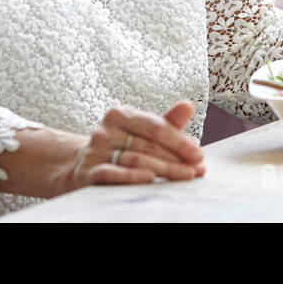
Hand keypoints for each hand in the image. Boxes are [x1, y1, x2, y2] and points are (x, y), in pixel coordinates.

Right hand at [57, 101, 204, 193]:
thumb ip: (167, 122)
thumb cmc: (123, 146)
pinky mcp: (88, 171)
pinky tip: (150, 178)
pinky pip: (111, 173)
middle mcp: (105, 130)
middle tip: (196, 170)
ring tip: (185, 176)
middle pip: (148, 146)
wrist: (83, 165)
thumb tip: (188, 105)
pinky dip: (132, 176)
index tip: (198, 155)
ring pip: (135, 160)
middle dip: (176, 159)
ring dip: (164, 169)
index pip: (156, 127)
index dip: (179, 141)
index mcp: (120, 115)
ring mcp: (96, 150)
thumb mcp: (144, 132)